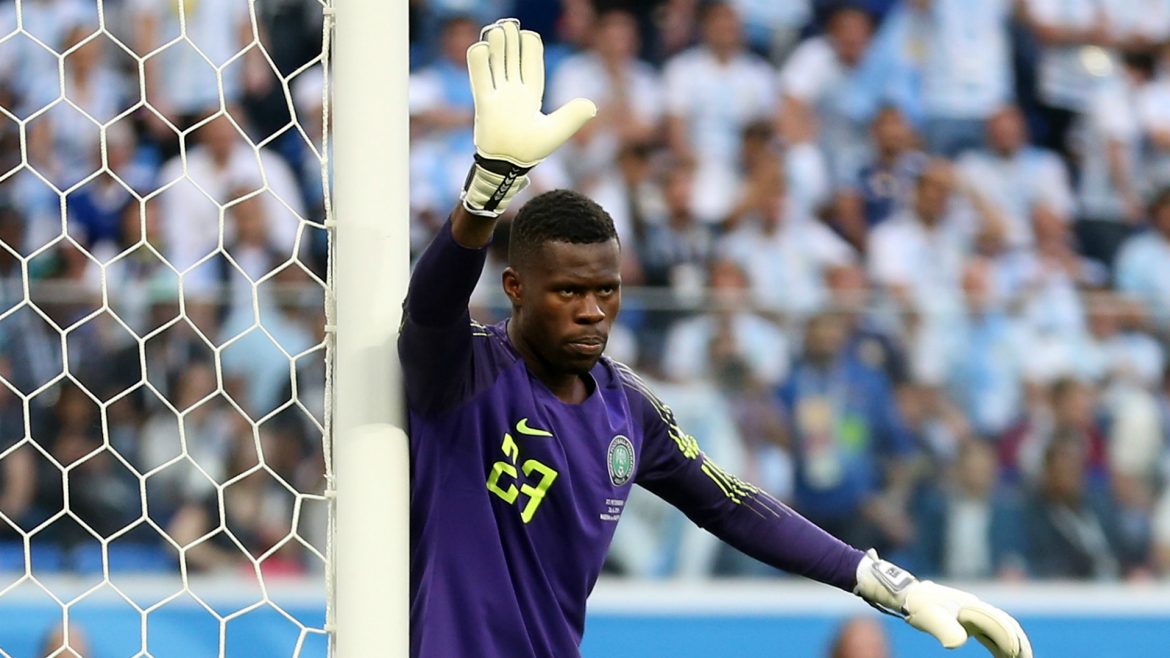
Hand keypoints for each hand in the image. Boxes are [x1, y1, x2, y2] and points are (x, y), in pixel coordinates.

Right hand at [461, 18, 595, 216]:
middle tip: (509, 25)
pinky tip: (482, 47)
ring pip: (496, 65)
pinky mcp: (483, 104)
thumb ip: (572, 116)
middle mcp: (513, 93)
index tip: (529, 35)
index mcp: (531, 96)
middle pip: (512, 60)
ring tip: (498, 30)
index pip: (531, 66)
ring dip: (497, 48)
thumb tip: (593, 106)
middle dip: (511, 43)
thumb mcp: (556, 131)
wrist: (507, 168)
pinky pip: (479, 79)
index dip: (530, 50)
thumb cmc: (531, 151)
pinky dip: (479, 63)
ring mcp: (498, 97)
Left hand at [854, 550, 1031, 657]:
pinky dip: (999, 643)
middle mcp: (977, 607)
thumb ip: (945, 630)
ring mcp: (973, 611)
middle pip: (1006, 625)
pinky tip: (1001, 654)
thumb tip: (958, 644)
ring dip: (1011, 644)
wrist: (907, 594)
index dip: (1011, 641)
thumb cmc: (918, 606)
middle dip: (1019, 643)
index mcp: (973, 607)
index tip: (1018, 657)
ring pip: (1000, 628)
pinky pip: (989, 631)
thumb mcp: (930, 618)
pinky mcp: (966, 617)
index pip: (1001, 625)